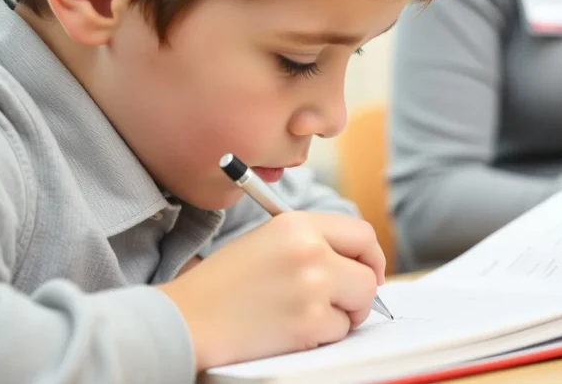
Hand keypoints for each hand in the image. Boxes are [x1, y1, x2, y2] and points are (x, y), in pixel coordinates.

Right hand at [158, 212, 384, 371]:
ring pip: (357, 306)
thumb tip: (357, 261)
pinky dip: (321, 336)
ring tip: (302, 313)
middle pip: (368, 274)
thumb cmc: (224, 282)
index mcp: (297, 224)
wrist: (189, 318)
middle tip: (345, 303)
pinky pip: (338, 332)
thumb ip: (312, 242)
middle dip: (360, 293)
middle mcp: (310, 250)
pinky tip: (290, 329)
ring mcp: (312, 287)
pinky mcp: (308, 323)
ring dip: (339, 316)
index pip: (362, 234)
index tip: (370, 271)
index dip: (372, 256)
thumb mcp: (267, 240)